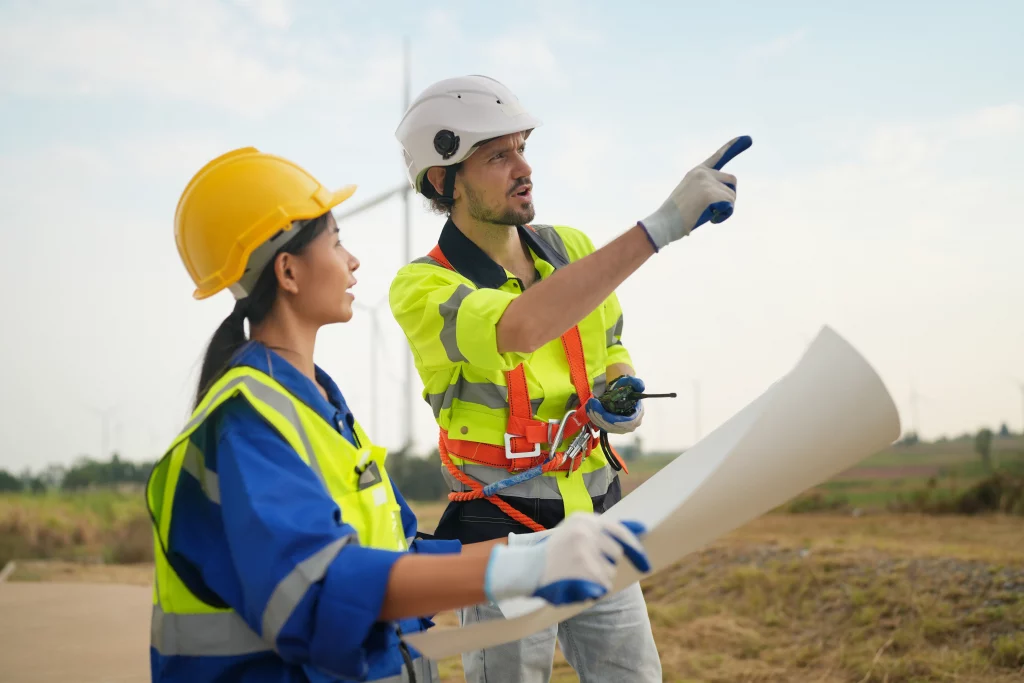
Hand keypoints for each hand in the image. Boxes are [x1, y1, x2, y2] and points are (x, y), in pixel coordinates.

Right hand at [485, 513, 650, 605]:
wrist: (527, 569)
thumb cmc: (553, 553)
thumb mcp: (574, 533)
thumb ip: (602, 531)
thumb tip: (641, 528)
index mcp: (583, 519)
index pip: (618, 531)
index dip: (634, 546)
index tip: (644, 560)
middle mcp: (585, 530)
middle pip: (616, 552)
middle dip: (607, 563)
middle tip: (587, 567)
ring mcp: (585, 548)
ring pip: (610, 570)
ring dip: (600, 577)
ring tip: (578, 574)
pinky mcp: (585, 567)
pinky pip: (603, 583)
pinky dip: (595, 588)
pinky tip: (579, 584)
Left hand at [586, 375, 644, 434]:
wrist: (621, 393)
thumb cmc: (627, 388)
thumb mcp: (632, 383)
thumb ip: (637, 383)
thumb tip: (640, 387)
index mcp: (637, 416)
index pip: (625, 422)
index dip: (612, 418)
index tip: (601, 410)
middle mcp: (629, 426)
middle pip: (613, 426)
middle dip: (599, 416)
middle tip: (591, 404)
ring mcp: (620, 428)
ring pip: (605, 427)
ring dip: (594, 417)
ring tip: (589, 405)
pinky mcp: (611, 428)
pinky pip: (601, 426)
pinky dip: (594, 419)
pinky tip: (589, 410)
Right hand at [639, 135, 751, 250]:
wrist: (663, 223)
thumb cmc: (674, 216)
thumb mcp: (690, 196)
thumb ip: (707, 191)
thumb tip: (726, 200)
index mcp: (696, 172)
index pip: (718, 157)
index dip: (732, 146)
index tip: (747, 138)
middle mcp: (702, 173)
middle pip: (732, 180)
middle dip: (730, 195)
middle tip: (719, 208)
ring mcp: (706, 182)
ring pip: (732, 195)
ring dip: (726, 208)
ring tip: (710, 216)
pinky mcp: (710, 193)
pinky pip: (729, 205)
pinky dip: (724, 215)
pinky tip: (712, 219)